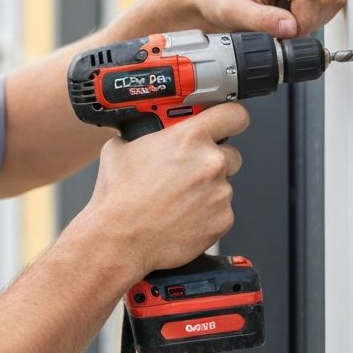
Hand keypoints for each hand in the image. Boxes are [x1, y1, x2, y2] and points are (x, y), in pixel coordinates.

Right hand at [76, 103, 249, 277]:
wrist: (120, 238)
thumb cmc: (119, 197)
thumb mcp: (121, 148)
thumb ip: (146, 136)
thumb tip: (147, 134)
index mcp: (189, 138)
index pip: (233, 114)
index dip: (230, 117)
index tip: (227, 122)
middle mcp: (210, 163)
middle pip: (230, 153)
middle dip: (212, 160)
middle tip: (189, 171)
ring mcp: (220, 193)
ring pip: (223, 185)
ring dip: (206, 190)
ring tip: (177, 199)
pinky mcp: (222, 220)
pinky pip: (221, 211)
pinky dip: (206, 214)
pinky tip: (181, 216)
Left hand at [176, 0, 345, 36]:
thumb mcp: (231, 11)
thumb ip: (260, 20)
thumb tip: (289, 28)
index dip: (303, 22)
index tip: (287, 34)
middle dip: (310, 20)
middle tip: (286, 29)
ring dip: (317, 15)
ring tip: (288, 18)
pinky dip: (320, 8)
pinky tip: (296, 9)